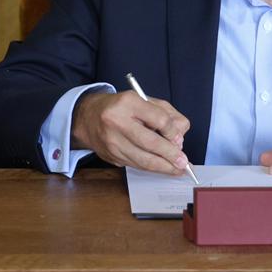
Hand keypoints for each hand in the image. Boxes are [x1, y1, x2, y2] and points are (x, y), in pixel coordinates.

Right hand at [70, 90, 191, 174]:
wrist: (88, 117)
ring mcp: (112, 141)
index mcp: (128, 102)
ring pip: (143, 159)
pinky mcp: (111, 155)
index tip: (179, 139)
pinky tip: (162, 168)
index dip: (173, 132)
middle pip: (150, 143)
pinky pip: (135, 165)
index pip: (159, 119)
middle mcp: (117, 121)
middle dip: (170, 155)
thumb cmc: (122, 108)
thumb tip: (180, 137)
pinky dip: (150, 168)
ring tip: (177, 169)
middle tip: (183, 163)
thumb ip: (166, 114)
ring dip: (163, 167)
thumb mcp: (145, 101)